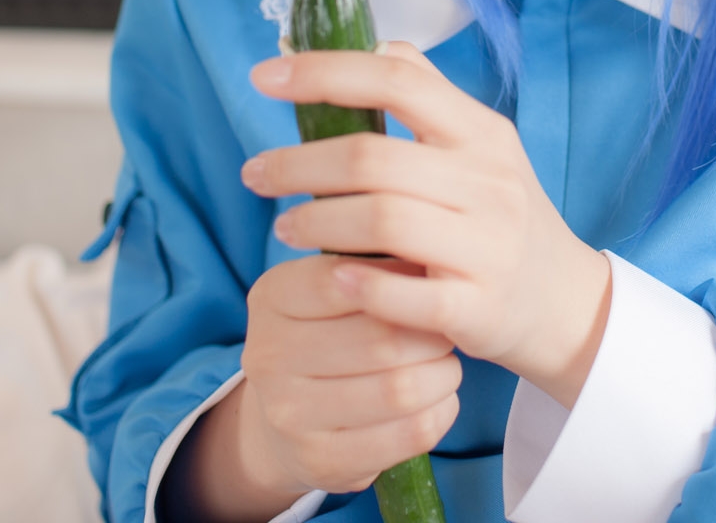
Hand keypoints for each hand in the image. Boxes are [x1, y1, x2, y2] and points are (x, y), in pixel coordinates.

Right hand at [231, 254, 462, 496]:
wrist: (287, 418)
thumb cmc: (330, 334)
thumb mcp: (334, 287)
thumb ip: (374, 264)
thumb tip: (432, 255)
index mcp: (272, 297)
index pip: (347, 278)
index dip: (402, 281)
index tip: (428, 282)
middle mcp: (269, 356)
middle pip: (383, 339)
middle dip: (431, 332)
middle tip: (446, 328)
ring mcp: (289, 414)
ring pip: (400, 389)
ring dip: (442, 374)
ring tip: (445, 363)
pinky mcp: (321, 460)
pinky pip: (409, 433)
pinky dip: (441, 412)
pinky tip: (438, 399)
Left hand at [246, 42, 612, 407]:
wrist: (564, 301)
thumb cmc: (502, 215)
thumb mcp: (481, 146)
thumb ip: (428, 94)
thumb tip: (372, 42)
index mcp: (480, 132)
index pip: (398, 80)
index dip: (325, 72)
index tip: (264, 78)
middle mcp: (488, 182)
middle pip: (373, 158)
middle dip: (298, 164)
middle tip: (255, 174)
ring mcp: (486, 246)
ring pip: (381, 221)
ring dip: (316, 221)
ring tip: (284, 227)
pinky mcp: (477, 308)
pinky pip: (404, 295)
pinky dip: (358, 285)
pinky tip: (330, 278)